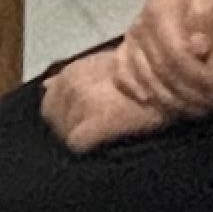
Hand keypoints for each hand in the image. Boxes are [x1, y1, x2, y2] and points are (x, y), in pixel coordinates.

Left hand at [41, 45, 171, 153]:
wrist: (166, 75)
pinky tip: (103, 146)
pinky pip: (77, 143)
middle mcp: (70, 84)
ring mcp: (82, 102)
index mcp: (71, 72)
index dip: (63, 118)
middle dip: (68, 130)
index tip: (79, 125)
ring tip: (101, 141)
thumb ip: (72, 77)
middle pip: (53, 120)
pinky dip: (87, 147)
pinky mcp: (96, 120)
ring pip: (65, 133)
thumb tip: (46, 85)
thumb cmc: (138, 72)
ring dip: (79, 139)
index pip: (49, 105)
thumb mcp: (100, 64)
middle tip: (92, 136)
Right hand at [119, 0, 212, 118]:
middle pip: (160, 71)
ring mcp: (133, 37)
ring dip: (167, 98)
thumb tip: (200, 48)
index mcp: (161, 15)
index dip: (199, 79)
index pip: (177, 57)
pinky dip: (129, 87)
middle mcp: (141, 27)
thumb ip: (204, 20)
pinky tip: (146, 100)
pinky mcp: (129, 44)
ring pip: (141, 75)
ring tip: (194, 110)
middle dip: (188, 95)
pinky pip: (119, 70)